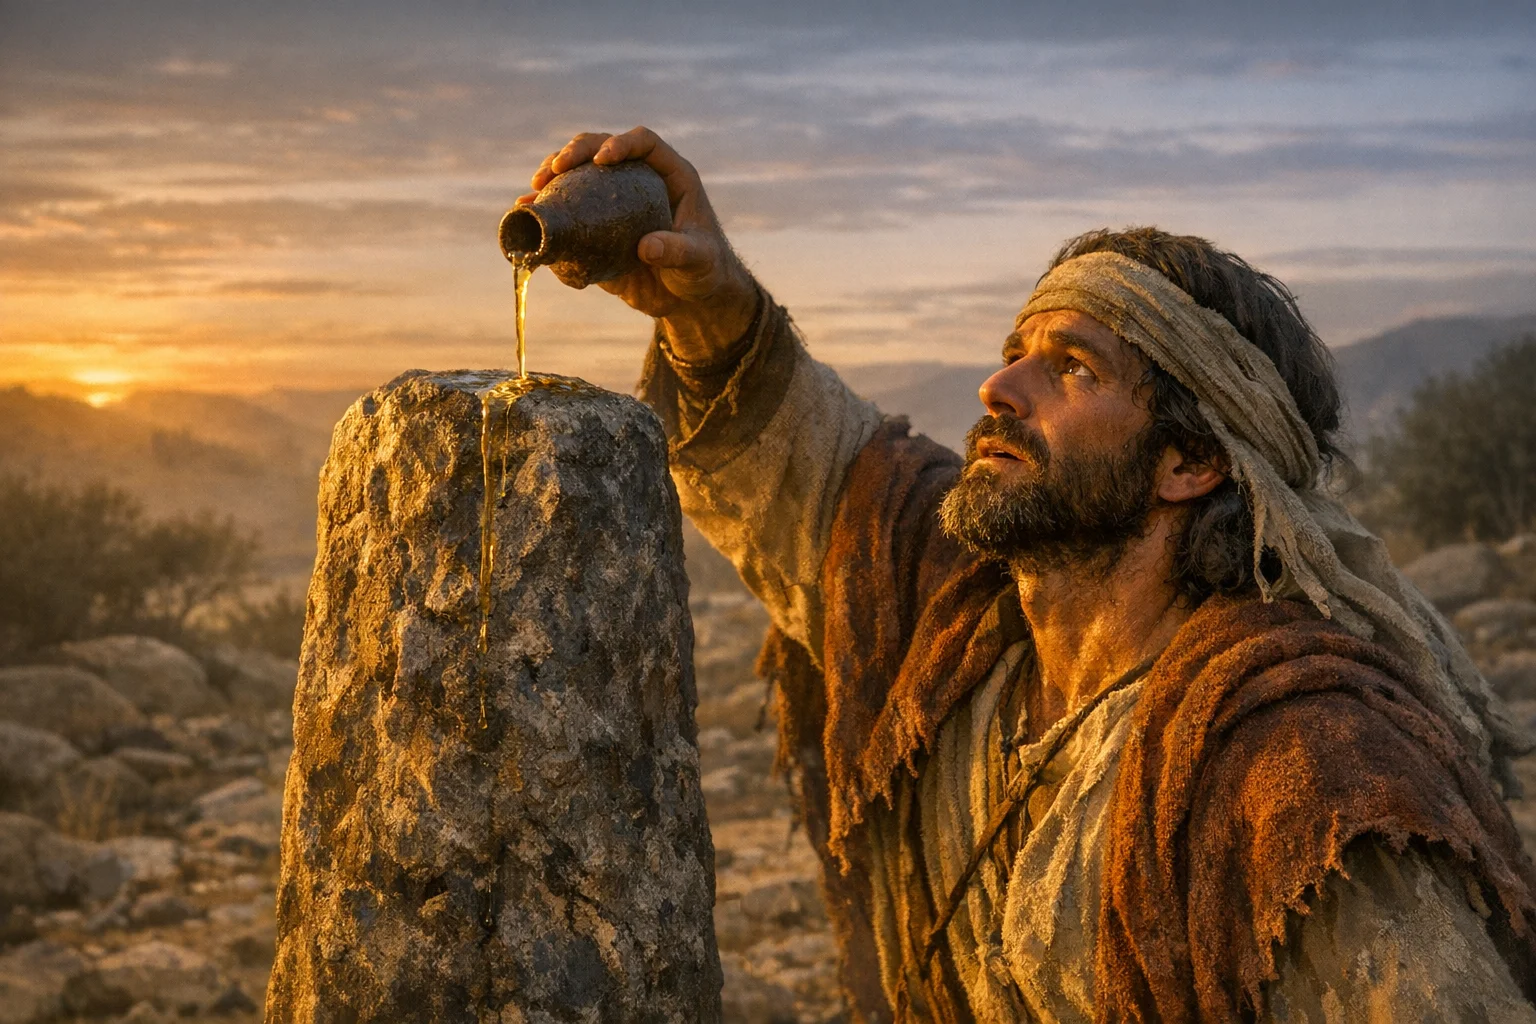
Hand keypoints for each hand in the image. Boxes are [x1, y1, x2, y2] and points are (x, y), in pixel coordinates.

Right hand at [517, 127, 758, 361]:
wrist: (689, 297)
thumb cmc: (704, 270)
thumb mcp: (697, 260)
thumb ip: (677, 251)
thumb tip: (645, 247)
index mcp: (669, 175)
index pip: (644, 142)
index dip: (621, 143)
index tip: (603, 160)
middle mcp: (637, 179)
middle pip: (601, 148)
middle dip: (575, 153)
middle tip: (555, 170)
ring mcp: (613, 200)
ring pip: (579, 174)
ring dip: (554, 175)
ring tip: (536, 189)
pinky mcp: (595, 226)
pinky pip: (567, 210)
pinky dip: (546, 208)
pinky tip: (524, 211)